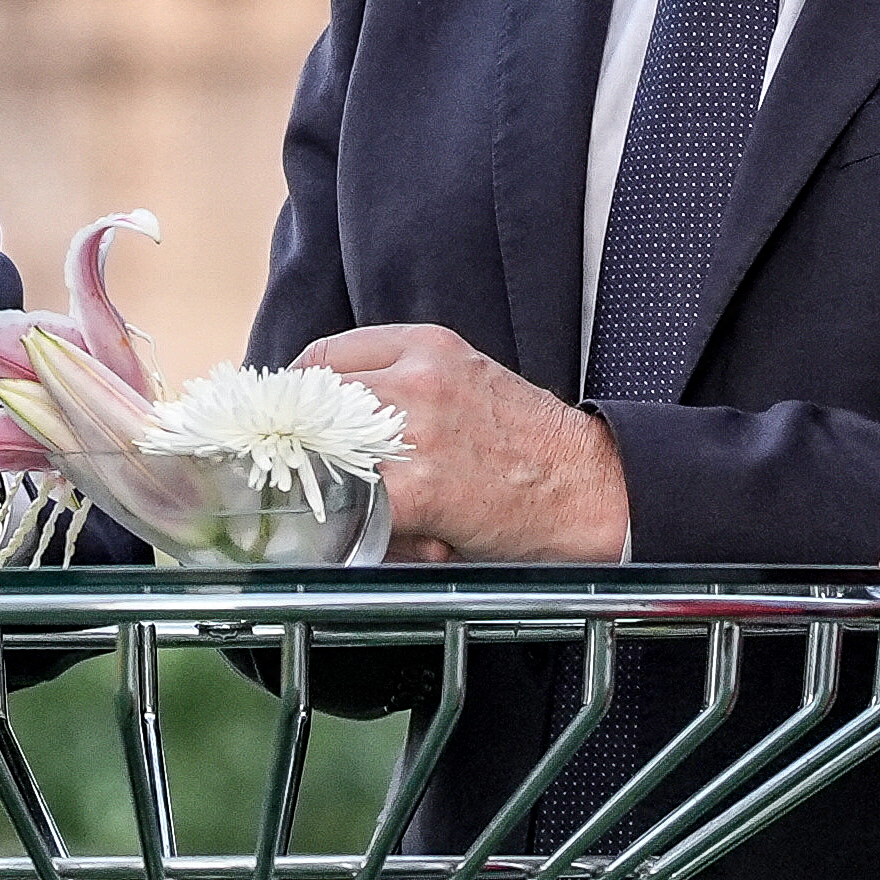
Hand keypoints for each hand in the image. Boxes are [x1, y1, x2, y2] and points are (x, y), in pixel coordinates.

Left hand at [292, 324, 629, 562]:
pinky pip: (353, 505)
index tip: (291, 423)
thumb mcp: (465, 380)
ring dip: (323, 481)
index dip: (297, 396)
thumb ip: (402, 382)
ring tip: (340, 503)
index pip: (322, 357)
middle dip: (300, 439)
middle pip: (311, 402)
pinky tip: (375, 533)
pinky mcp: (419, 491)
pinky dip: (354, 524)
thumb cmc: (528, 443)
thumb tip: (325, 416)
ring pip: (323, 452)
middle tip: (298, 469)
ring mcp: (415, 434)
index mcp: (426, 345)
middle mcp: (416, 378)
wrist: (589, 487)